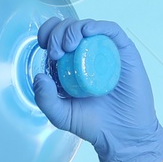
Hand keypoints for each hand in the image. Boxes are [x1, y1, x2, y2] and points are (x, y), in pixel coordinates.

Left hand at [31, 16, 162, 161]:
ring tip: (68, 46)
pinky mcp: (124, 52)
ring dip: (74, 29)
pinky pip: (112, 31)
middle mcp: (88, 54)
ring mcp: (106, 51)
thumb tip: (39, 77)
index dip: (48, 33)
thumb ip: (45, 100)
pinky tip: (88, 31)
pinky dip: (98, 26)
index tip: (43, 45)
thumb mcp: (60, 115)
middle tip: (56, 52)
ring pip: (88, 26)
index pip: (57, 37)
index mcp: (71, 64)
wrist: (122, 135)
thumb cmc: (93, 124)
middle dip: (58, 33)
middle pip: (70, 28)